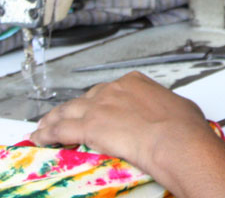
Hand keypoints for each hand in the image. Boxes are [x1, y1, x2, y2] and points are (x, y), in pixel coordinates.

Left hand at [30, 71, 208, 167]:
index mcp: (135, 82)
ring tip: (44, 126)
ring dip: (54, 119)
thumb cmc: (183, 127)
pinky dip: (48, 134)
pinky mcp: (89, 126)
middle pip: (86, 99)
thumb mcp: (179, 108)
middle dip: (75, 109)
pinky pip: (60, 129)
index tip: (96, 108)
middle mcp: (115, 90)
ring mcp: (100, 107)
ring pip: (68, 111)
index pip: (109, 90)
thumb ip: (165, 106)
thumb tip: (171, 113)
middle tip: (66, 117)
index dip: (99, 101)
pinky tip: (40, 138)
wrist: (175, 140)